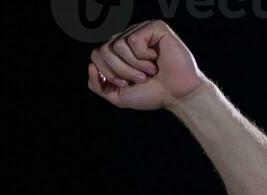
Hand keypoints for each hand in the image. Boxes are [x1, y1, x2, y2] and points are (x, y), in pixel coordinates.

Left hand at [86, 20, 206, 110]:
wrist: (176, 94)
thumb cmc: (151, 93)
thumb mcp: (117, 95)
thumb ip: (98, 85)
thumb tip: (90, 65)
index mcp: (117, 52)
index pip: (96, 56)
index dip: (107, 73)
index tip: (126, 84)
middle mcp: (127, 38)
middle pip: (103, 50)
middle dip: (119, 71)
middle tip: (139, 79)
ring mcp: (140, 30)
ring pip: (117, 46)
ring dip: (133, 66)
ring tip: (148, 71)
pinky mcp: (154, 27)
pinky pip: (134, 40)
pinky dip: (143, 56)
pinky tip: (156, 59)